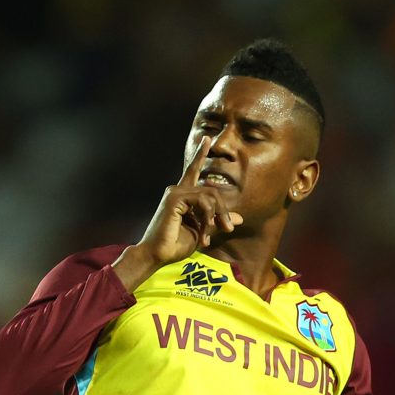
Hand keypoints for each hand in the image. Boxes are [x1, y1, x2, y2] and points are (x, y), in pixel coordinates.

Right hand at [113, 130, 239, 289]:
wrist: (156, 255)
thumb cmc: (175, 246)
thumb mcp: (203, 232)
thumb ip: (218, 221)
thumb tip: (238, 218)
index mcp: (182, 196)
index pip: (193, 171)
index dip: (200, 155)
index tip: (207, 139)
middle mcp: (177, 190)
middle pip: (211, 190)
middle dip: (222, 210)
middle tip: (227, 228)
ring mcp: (175, 192)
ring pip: (209, 195)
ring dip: (216, 215)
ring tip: (213, 233)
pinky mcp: (174, 197)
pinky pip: (202, 200)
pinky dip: (207, 215)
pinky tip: (203, 229)